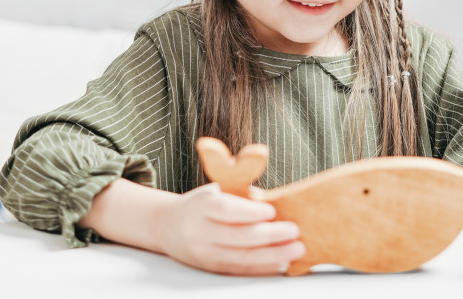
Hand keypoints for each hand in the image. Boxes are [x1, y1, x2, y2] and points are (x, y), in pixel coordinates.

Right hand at [157, 183, 304, 274]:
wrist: (167, 226)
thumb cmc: (200, 205)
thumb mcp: (213, 191)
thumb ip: (239, 195)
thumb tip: (274, 201)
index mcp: (201, 206)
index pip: (226, 210)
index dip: (250, 212)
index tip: (271, 211)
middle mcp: (200, 231)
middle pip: (237, 236)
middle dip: (270, 235)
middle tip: (294, 231)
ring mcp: (204, 253)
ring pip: (241, 257)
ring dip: (272, 255)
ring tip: (295, 249)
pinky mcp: (210, 268)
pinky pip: (240, 270)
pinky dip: (263, 267)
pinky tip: (281, 263)